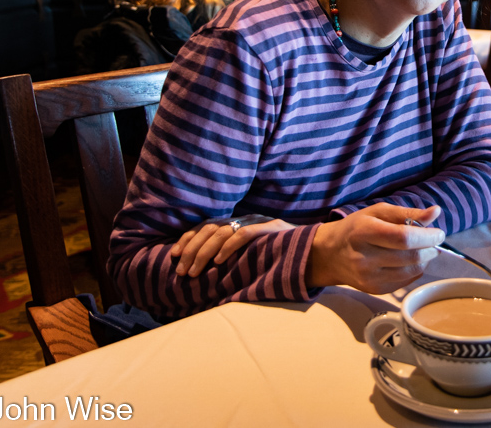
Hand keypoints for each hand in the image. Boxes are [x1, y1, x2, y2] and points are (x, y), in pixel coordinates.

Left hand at [171, 214, 294, 277]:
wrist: (316, 249)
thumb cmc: (284, 256)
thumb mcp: (254, 254)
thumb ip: (236, 256)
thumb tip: (209, 270)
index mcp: (240, 223)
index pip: (206, 226)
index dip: (188, 239)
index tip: (174, 255)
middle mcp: (245, 219)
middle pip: (209, 228)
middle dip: (191, 250)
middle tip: (182, 271)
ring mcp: (258, 222)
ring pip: (221, 232)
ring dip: (203, 253)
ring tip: (195, 272)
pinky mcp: (270, 229)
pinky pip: (243, 235)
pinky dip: (228, 248)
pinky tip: (218, 262)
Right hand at [306, 204, 444, 293]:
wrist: (330, 255)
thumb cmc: (356, 228)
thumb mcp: (378, 212)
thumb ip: (408, 213)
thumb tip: (436, 212)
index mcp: (364, 232)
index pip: (403, 238)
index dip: (427, 236)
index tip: (439, 233)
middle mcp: (364, 258)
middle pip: (410, 256)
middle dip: (430, 248)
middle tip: (433, 241)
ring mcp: (369, 278)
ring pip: (411, 271)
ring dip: (425, 260)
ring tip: (423, 249)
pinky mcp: (374, 290)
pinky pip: (406, 281)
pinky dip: (415, 270)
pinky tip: (409, 260)